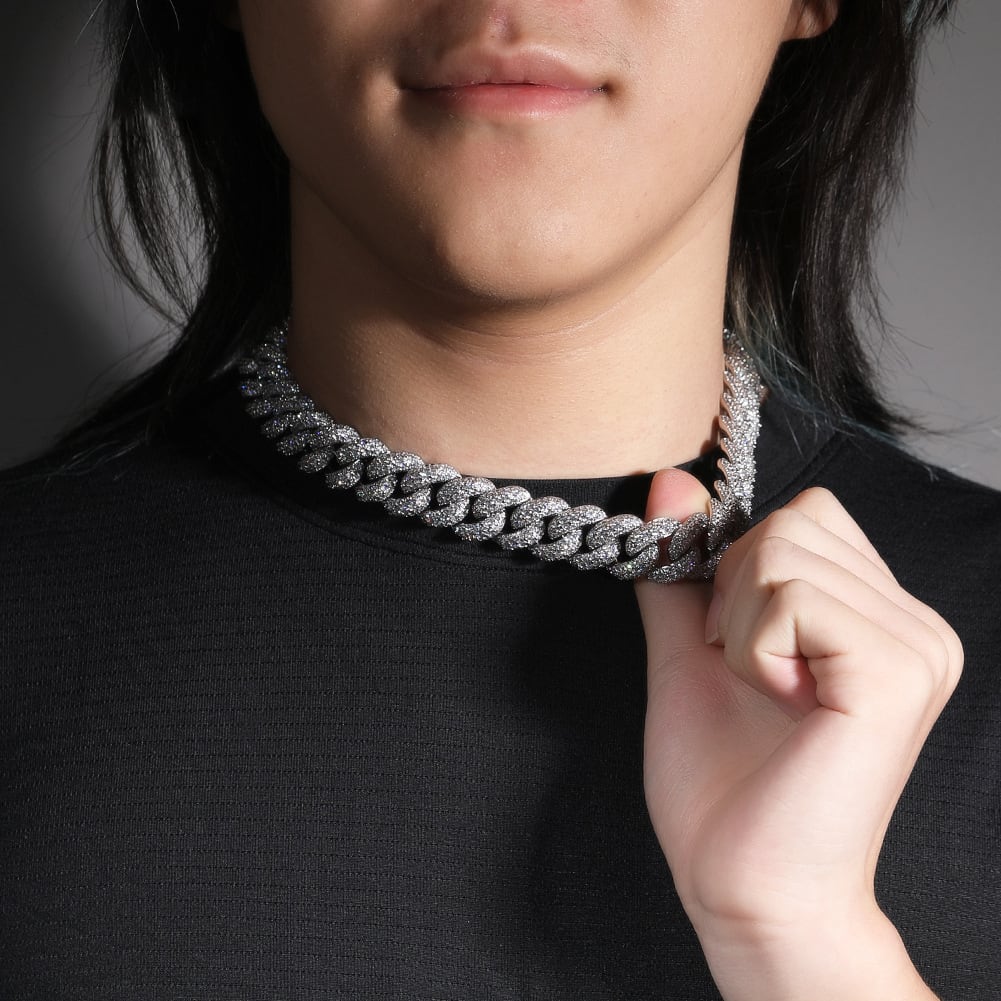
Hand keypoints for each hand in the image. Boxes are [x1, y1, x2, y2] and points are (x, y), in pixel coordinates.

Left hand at [635, 471, 961, 1000]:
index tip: (737, 646)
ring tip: (768, 694)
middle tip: (753, 676)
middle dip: (736, 594)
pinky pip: (791, 595)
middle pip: (792, 521)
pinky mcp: (898, 671)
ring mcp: (916, 644)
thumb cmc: (724, 785)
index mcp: (877, 616)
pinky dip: (754, 648)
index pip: (805, 514)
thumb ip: (683, 565)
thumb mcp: (690, 650)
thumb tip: (671, 480)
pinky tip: (781, 705)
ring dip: (741, 626)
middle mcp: (914, 623)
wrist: (747, 886)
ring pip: (782, 549)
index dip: (743, 569)